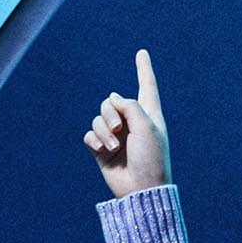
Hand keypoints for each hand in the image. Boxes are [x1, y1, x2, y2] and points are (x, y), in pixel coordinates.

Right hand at [84, 51, 172, 195]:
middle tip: (119, 128)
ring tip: (113, 145)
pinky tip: (103, 150)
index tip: (142, 52)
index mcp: (149, 114)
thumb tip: (112, 98)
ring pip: (99, 117)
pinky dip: (95, 140)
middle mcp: (132, 122)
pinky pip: (91, 134)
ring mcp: (117, 136)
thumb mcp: (146, 126)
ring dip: (104, 129)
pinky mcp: (103, 150)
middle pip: (111, 101)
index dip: (144, 69)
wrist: (141, 190)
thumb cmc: (151, 158)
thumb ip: (129, 105)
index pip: (147, 86)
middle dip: (110, 112)